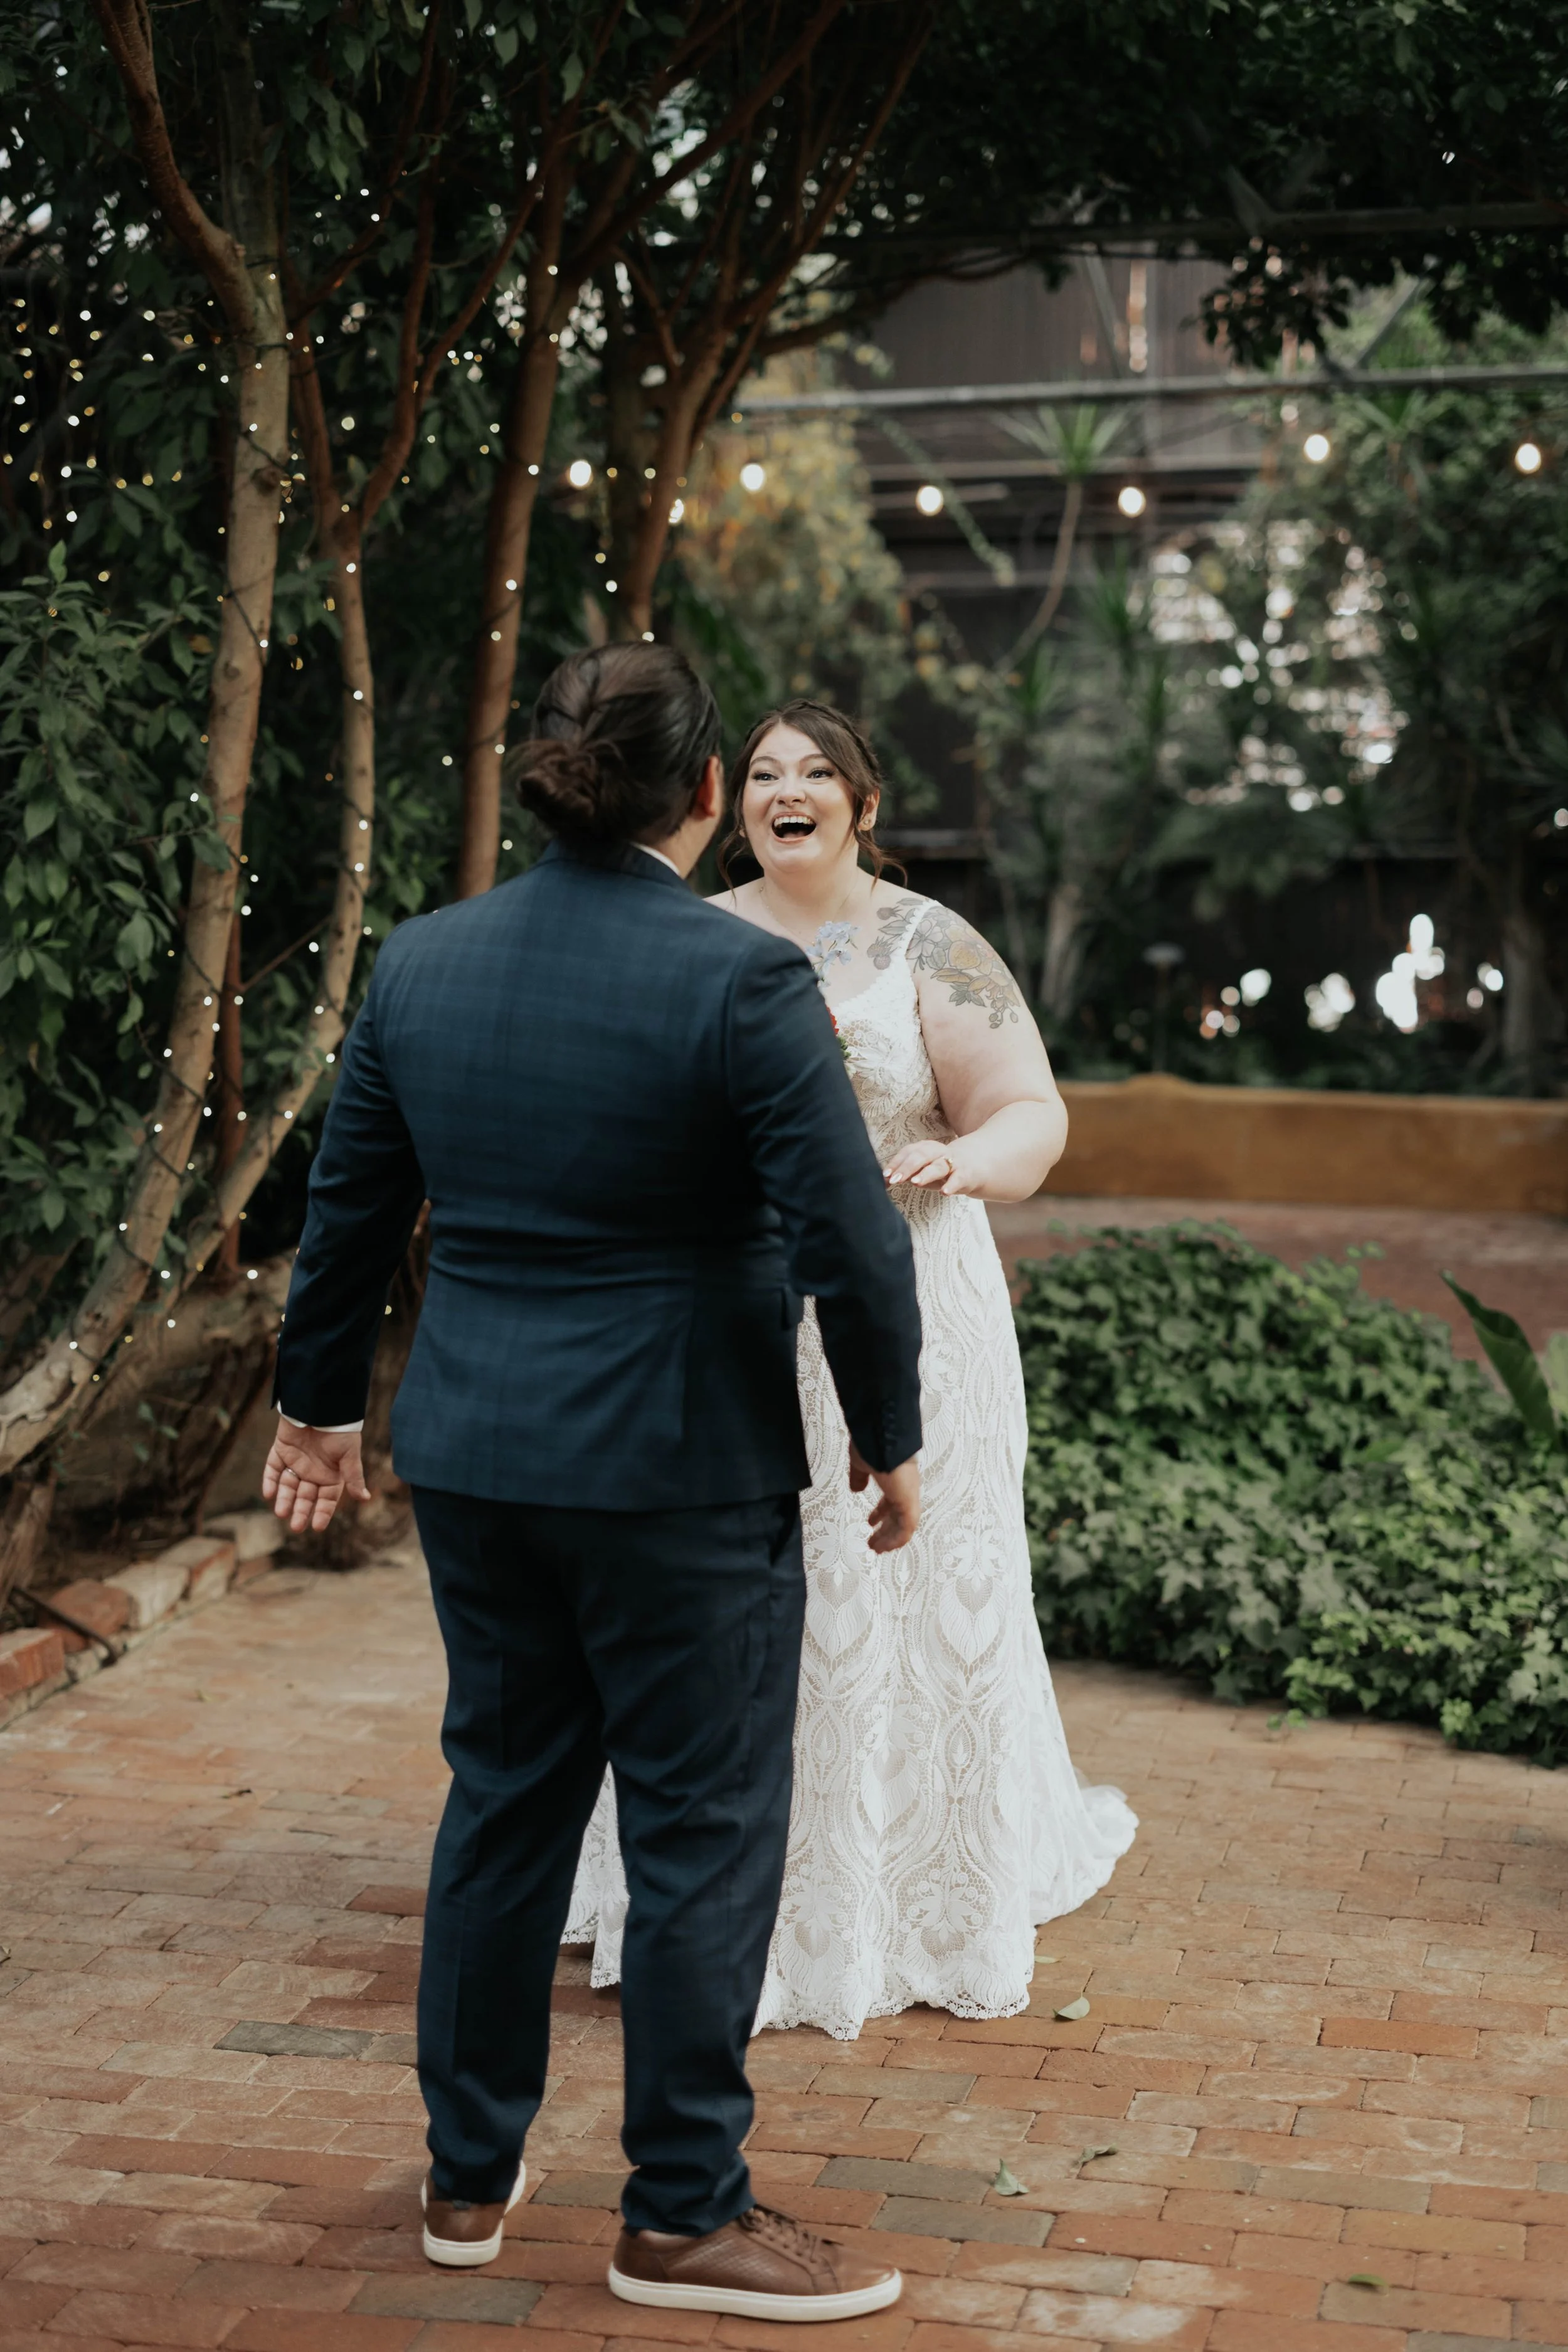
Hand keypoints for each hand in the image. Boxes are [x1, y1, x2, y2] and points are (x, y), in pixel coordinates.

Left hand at [262, 1416, 371, 1533]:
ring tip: (281, 1512)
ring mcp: (296, 1461)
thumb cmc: (340, 1429)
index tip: (317, 1527)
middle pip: (305, 1496)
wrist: (321, 1404)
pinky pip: (273, 1468)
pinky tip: (268, 1493)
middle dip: (301, 1511)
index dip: (322, 1513)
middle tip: (296, 1526)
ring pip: (288, 1486)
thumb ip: (354, 1476)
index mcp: (331, 1474)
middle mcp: (313, 1471)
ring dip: (284, 1499)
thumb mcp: (349, 1454)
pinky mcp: (281, 1450)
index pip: (327, 1499)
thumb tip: (365, 1498)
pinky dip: (270, 1480)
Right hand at [847, 1442, 920, 1551]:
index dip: (881, 1514)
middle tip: (874, 1543)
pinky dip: (897, 1539)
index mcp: (895, 1479)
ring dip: (890, 1539)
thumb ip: (859, 1478)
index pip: (891, 1501)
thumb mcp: (860, 1464)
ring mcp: (909, 1495)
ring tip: (877, 1549)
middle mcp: (904, 1488)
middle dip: (885, 1531)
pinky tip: (886, 1547)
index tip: (871, 1522)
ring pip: (904, 1525)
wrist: (882, 1435)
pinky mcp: (909, 1502)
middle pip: (897, 1516)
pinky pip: (907, 1528)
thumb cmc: (872, 1445)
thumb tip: (856, 1488)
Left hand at [882, 1136, 983, 1196]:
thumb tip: (884, 1182)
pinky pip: (958, 1178)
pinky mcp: (966, 1174)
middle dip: (907, 1167)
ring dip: (926, 1173)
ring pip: (939, 1166)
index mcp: (925, 1149)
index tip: (885, 1176)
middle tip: (895, 1180)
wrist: (975, 1166)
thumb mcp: (923, 1171)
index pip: (908, 1152)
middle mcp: (938, 1152)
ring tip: (915, 1182)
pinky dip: (951, 1185)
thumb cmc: (941, 1171)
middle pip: (921, 1155)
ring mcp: (953, 1163)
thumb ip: (906, 1175)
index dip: (896, 1163)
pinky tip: (944, 1192)